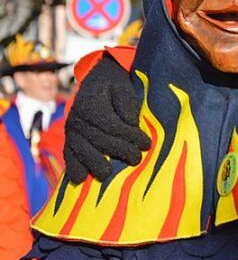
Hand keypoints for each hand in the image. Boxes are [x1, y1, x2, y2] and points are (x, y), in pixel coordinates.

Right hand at [64, 56, 151, 182]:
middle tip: (137, 158)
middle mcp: (78, 119)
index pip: (112, 126)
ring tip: (108, 174)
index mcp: (92, 104)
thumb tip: (130, 124)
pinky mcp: (70, 139)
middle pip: (99, 140)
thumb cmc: (115, 85)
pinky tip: (80, 180)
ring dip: (95, 164)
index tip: (146, 143)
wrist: (96, 79)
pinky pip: (69, 155)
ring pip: (82, 150)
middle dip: (120, 151)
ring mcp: (72, 130)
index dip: (130, 136)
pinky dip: (74, 167)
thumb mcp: (124, 88)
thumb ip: (127, 104)